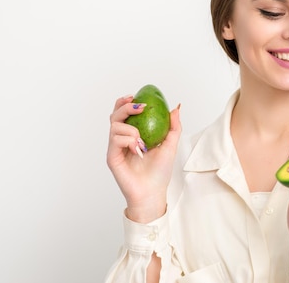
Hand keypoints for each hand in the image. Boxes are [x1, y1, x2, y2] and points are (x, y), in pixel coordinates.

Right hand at [107, 95, 181, 222]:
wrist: (153, 192)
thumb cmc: (160, 171)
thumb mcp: (171, 145)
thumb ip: (173, 127)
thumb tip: (176, 107)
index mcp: (132, 134)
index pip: (124, 114)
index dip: (126, 102)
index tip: (135, 96)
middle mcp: (121, 139)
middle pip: (115, 115)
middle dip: (125, 106)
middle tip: (139, 107)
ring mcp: (115, 148)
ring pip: (115, 126)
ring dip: (131, 129)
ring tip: (142, 141)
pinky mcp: (112, 157)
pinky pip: (115, 140)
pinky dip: (128, 140)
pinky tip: (138, 149)